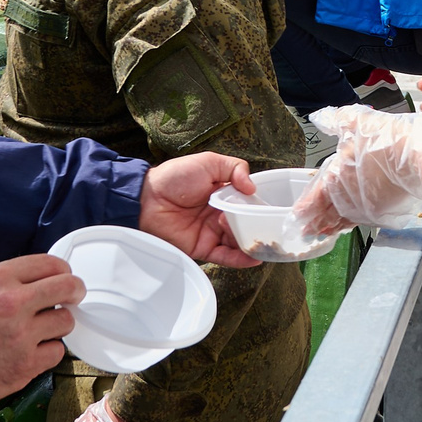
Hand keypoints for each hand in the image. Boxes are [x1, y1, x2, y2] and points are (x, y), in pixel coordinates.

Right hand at [0, 254, 80, 416]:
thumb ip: (8, 281)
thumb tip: (41, 280)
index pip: (50, 263)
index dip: (63, 271)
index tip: (65, 278)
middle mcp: (13, 303)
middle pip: (68, 287)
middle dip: (75, 291)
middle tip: (73, 298)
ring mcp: (22, 335)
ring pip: (65, 322)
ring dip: (56, 326)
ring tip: (38, 331)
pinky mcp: (26, 364)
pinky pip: (57, 352)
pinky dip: (47, 353)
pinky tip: (30, 352)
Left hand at [139, 152, 261, 268]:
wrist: (147, 199)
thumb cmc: (175, 177)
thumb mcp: (208, 162)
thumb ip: (235, 168)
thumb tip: (253, 188)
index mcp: (224, 194)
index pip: (249, 203)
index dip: (260, 206)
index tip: (274, 209)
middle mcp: (221, 214)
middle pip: (247, 224)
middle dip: (257, 226)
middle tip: (268, 226)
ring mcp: (212, 232)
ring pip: (239, 241)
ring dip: (250, 240)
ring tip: (260, 238)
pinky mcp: (203, 248)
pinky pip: (225, 256)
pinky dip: (240, 259)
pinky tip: (254, 257)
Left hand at [291, 105, 421, 231]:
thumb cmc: (394, 140)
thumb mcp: (364, 121)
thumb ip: (341, 120)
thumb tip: (320, 117)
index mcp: (340, 174)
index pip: (318, 194)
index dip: (307, 205)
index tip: (297, 215)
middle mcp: (348, 195)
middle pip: (327, 210)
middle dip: (316, 220)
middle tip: (305, 230)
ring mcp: (365, 207)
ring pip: (343, 218)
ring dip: (332, 225)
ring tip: (323, 231)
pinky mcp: (382, 212)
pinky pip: (360, 219)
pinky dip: (351, 223)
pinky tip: (348, 225)